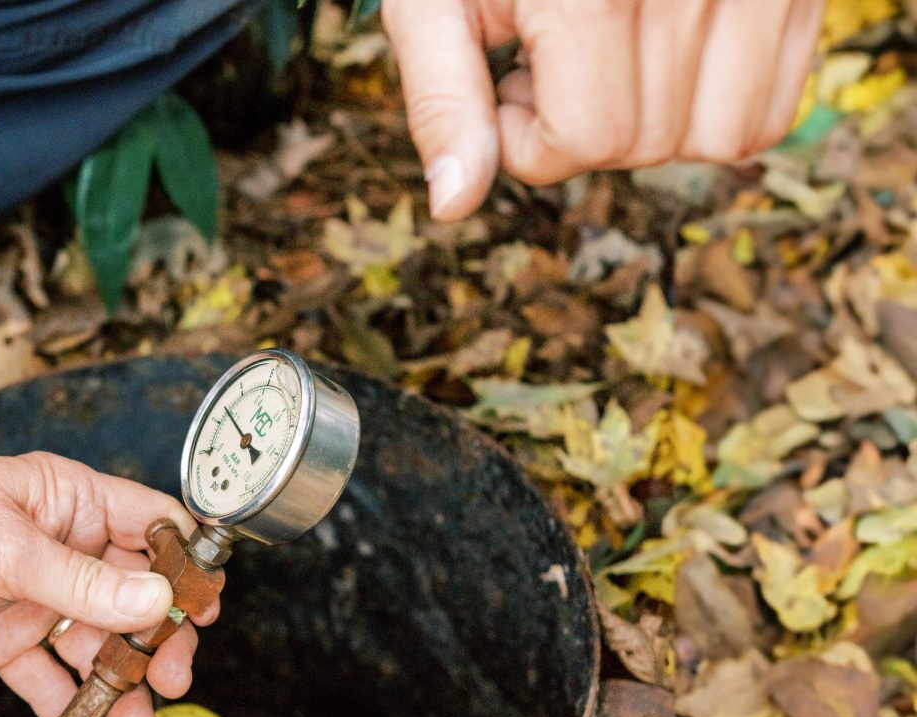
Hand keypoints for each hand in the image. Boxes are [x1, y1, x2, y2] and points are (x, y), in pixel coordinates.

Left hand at [0, 452, 214, 716]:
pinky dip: (73, 712)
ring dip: (119, 692)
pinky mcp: (2, 642)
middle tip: (170, 685)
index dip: (183, 567)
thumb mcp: (5, 551)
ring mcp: (31, 598)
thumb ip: (83, 584)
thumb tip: (156, 601)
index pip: (150, 525)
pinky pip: (50, 680)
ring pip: (94, 649)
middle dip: (155, 646)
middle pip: (132, 599)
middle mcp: (56, 546)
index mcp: (66, 500)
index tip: (207, 611)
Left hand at [381, 0, 826, 220]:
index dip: (531, 140)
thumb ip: (442, 101)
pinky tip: (663, 49)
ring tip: (609, 49)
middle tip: (556, 55)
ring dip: (655, 123)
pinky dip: (716, 104)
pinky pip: (772, 107)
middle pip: (647, 145)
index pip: (587, 141)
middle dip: (587, 128)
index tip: (513, 82)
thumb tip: (451, 207)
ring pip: (720, 137)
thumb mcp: (433, 1)